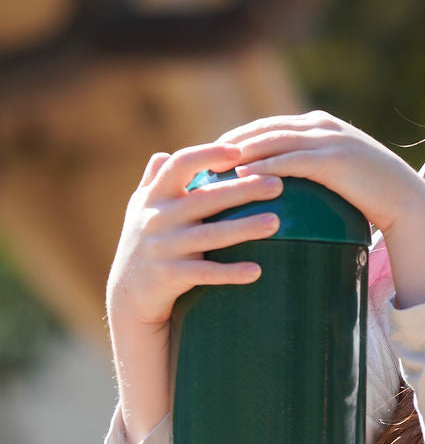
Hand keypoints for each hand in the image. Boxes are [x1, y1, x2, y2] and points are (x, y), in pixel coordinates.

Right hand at [107, 140, 285, 332]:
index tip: (239, 150)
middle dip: (243, 189)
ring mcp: (163, 248)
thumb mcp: (139, 211)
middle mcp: (157, 218)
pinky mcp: (170, 276)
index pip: (180, 164)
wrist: (128, 292)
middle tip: (278, 185)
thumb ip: (152, 182)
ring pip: (210, 235)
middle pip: (206, 198)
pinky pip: (205, 273)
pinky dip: (230, 272)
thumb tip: (163, 154)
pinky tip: (256, 271)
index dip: (208, 154)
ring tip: (276, 222)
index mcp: (154, 196)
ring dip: (244, 228)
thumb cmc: (143, 244)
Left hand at [228, 110, 424, 307]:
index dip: (240, 136)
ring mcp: (329, 139)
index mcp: (322, 126)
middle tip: (202, 159)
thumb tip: (285, 190)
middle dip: (232, 142)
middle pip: (265, 127)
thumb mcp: (340, 177)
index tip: (213, 152)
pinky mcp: (334, 159)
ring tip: (213, 168)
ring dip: (240, 152)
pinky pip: (290, 160)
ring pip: (273, 140)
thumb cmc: (373, 198)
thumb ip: (314, 172)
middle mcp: (322, 126)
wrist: (408, 201)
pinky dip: (263, 167)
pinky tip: (241, 179)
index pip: (270, 125)